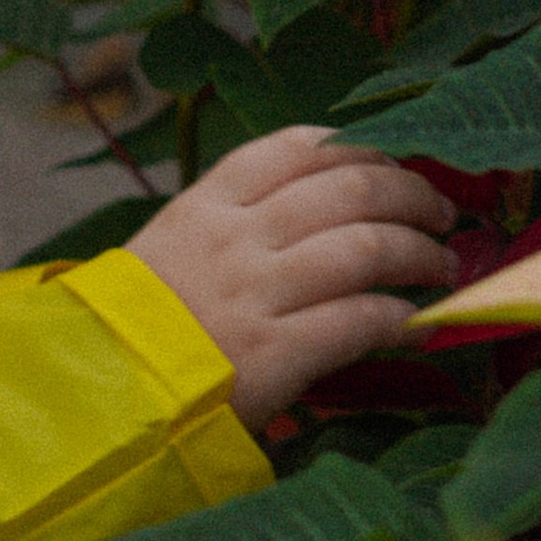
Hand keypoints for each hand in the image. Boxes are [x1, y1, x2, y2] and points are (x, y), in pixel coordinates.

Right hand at [126, 123, 459, 428]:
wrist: (99, 393)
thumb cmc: (141, 324)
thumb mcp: (174, 245)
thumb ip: (238, 222)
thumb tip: (328, 209)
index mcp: (208, 202)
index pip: (298, 146)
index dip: (362, 148)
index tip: (394, 164)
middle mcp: (236, 237)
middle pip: (349, 189)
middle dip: (411, 194)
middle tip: (440, 213)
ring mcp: (255, 294)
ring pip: (366, 248)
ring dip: (420, 253)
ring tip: (442, 265)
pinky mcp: (273, 355)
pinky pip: (359, 321)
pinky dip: (399, 318)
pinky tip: (415, 325)